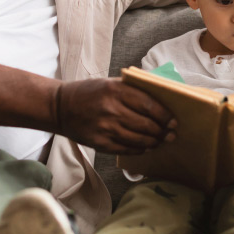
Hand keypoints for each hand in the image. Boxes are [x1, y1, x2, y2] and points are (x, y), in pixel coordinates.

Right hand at [55, 78, 176, 153]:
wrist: (61, 107)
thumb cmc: (89, 92)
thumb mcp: (110, 83)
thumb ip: (132, 89)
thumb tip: (160, 99)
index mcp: (115, 91)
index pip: (148, 104)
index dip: (164, 114)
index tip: (173, 120)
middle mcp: (111, 109)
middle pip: (146, 124)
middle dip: (162, 131)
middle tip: (170, 133)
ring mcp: (105, 128)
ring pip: (139, 139)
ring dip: (153, 142)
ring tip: (160, 140)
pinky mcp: (100, 143)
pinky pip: (126, 149)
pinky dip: (139, 149)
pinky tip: (145, 147)